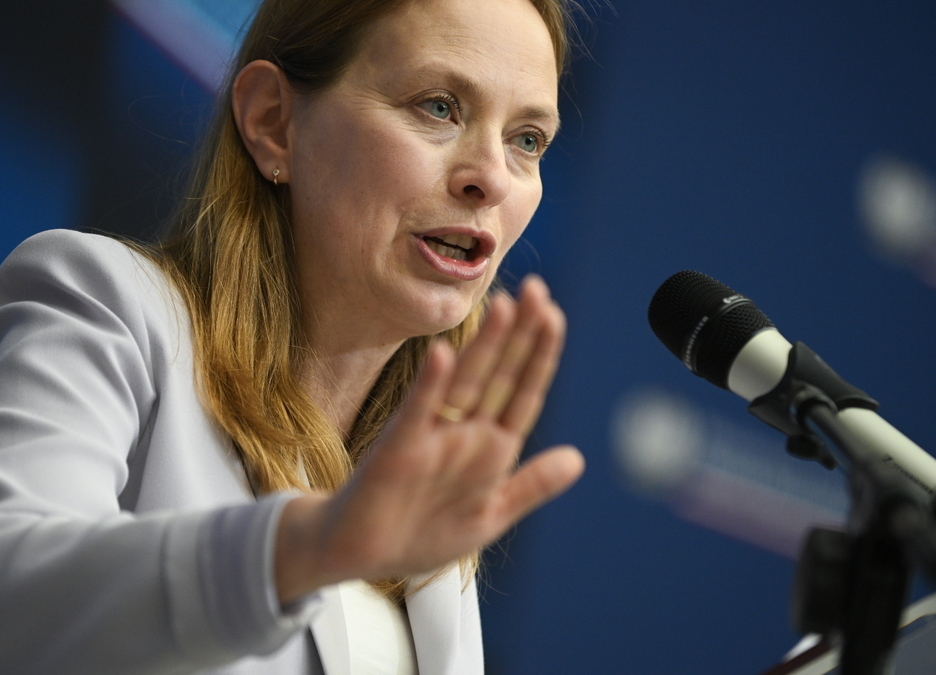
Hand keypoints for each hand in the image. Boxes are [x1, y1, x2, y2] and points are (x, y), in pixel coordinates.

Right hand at [275, 275, 583, 602]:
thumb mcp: (488, 515)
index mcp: (490, 449)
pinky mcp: (398, 449)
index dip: (540, 357)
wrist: (357, 553)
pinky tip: (444, 354)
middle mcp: (463, 433)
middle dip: (520, 335)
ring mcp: (430, 437)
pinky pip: (417, 413)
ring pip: (465, 384)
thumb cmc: (420, 533)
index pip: (523, 394)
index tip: (556, 316)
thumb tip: (578, 458)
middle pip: (498, 376)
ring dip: (485, 347)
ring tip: (505, 306)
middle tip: (538, 289)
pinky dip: (431, 385)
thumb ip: (531, 486)